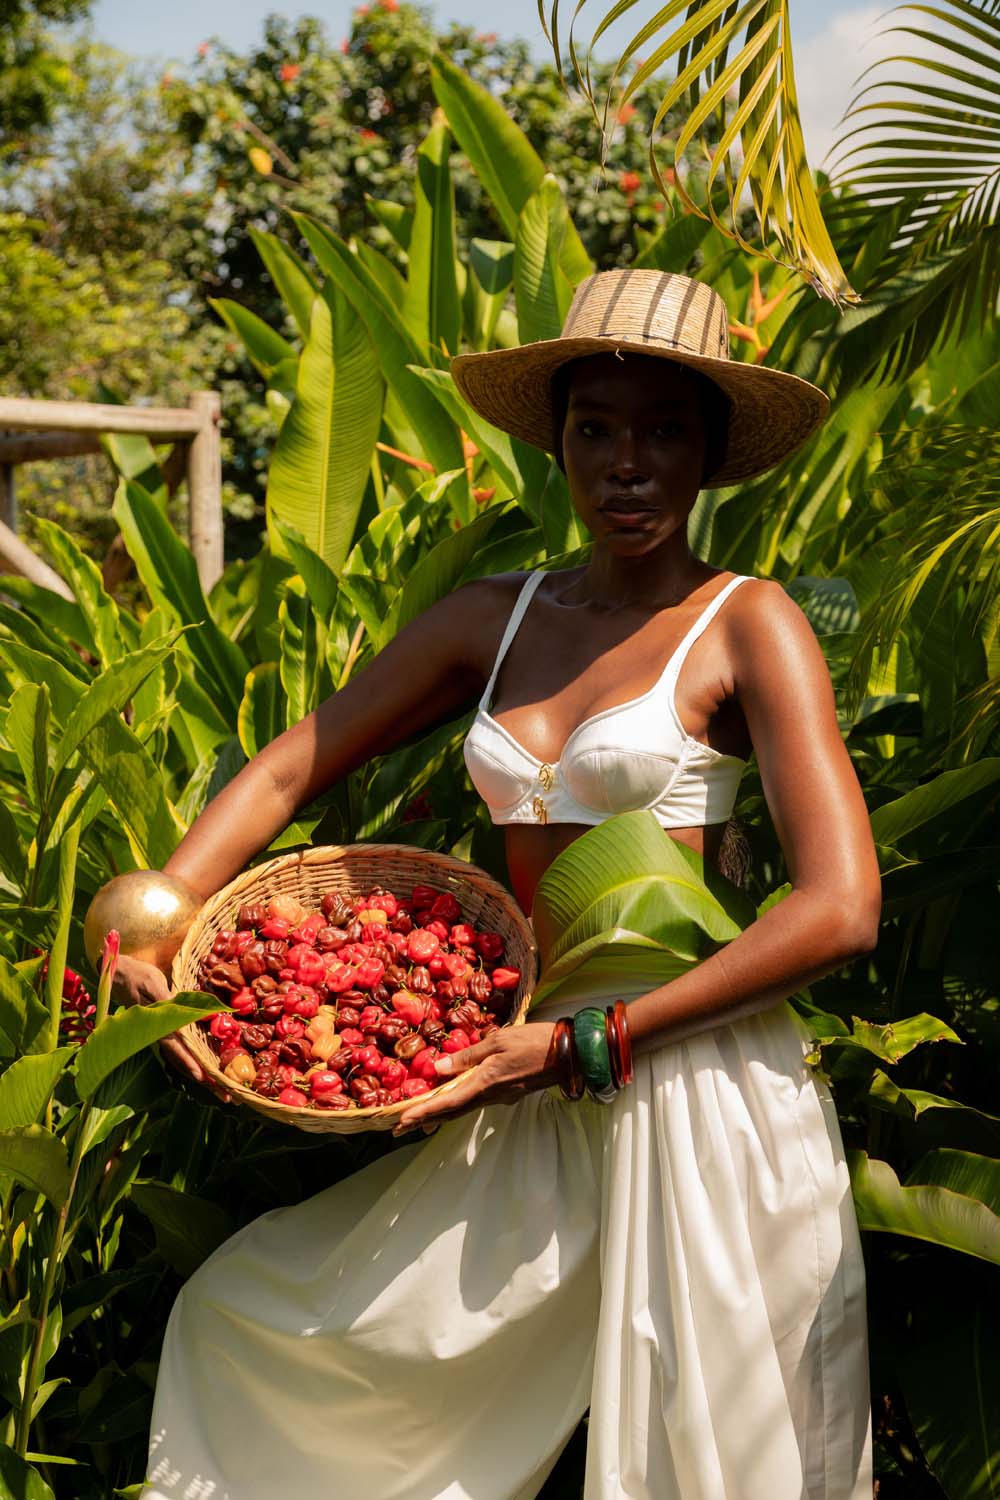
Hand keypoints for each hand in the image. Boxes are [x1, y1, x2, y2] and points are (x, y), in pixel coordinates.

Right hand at [111, 954, 229, 1102]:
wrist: (120, 975)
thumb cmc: (137, 977)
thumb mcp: (151, 983)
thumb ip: (164, 998)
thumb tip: (179, 1012)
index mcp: (157, 1026)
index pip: (175, 1048)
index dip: (188, 1062)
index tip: (202, 1077)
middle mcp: (160, 1036)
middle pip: (182, 1062)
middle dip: (203, 1080)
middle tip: (226, 1097)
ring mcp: (162, 1037)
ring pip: (183, 1061)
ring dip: (201, 1077)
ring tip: (222, 1092)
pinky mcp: (165, 1033)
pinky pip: (181, 1053)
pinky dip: (194, 1064)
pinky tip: (208, 1073)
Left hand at [394, 1022, 557, 1134]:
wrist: (568, 1054)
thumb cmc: (533, 1041)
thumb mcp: (497, 1041)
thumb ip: (467, 1055)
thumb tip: (438, 1068)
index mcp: (484, 1083)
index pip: (448, 1102)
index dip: (424, 1112)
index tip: (403, 1121)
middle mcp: (490, 1096)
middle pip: (452, 1112)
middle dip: (426, 1120)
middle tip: (400, 1129)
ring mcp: (500, 1098)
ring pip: (463, 1109)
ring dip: (440, 1115)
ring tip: (418, 1120)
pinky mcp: (507, 1094)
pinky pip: (475, 1102)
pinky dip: (456, 1106)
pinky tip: (450, 1101)